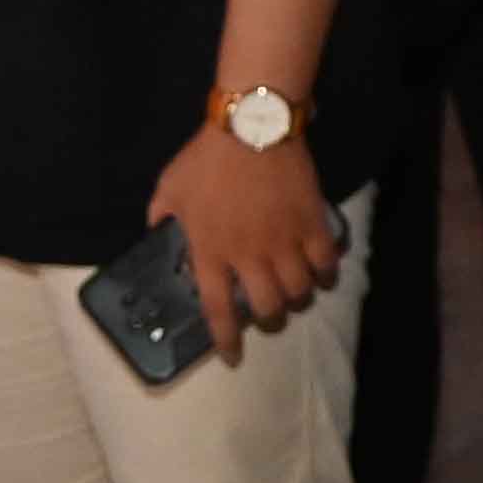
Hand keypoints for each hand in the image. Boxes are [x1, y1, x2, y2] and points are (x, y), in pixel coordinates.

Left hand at [148, 122, 340, 360]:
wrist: (251, 126)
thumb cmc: (206, 159)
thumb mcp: (168, 189)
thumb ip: (160, 217)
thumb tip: (156, 233)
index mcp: (211, 252)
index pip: (218, 311)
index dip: (226, 340)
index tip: (232, 357)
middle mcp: (249, 256)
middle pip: (268, 307)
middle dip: (271, 320)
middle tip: (271, 315)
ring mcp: (284, 241)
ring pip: (300, 290)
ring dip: (298, 298)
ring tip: (297, 293)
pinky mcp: (311, 223)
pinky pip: (326, 261)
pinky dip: (326, 273)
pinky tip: (323, 273)